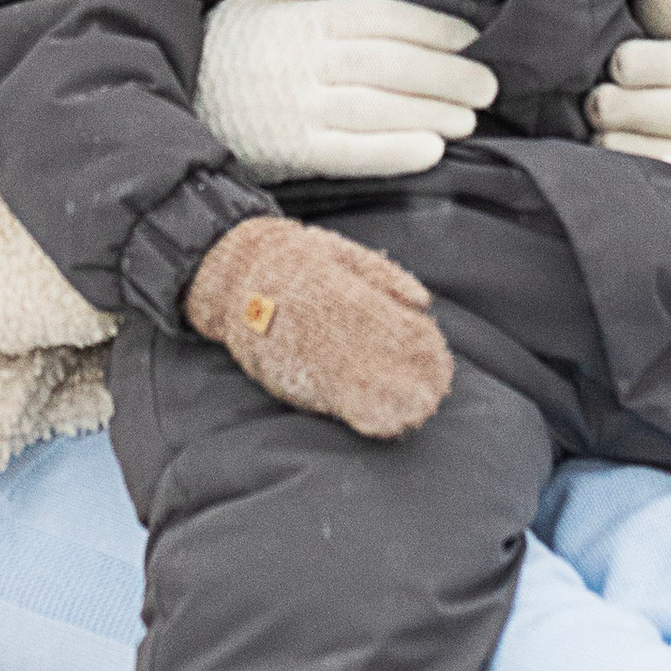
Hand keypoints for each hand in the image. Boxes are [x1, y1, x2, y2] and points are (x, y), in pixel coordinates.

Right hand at [184, 217, 452, 438]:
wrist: (233, 276)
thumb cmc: (296, 259)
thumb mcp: (339, 252)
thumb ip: (383, 275)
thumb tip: (422, 301)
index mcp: (335, 293)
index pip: (385, 326)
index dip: (416, 348)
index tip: (438, 358)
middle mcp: (318, 330)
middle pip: (373, 365)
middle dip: (407, 384)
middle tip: (433, 394)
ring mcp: (300, 359)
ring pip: (348, 390)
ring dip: (386, 404)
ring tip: (414, 411)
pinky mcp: (285, 379)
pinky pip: (324, 401)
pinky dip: (353, 410)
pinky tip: (378, 418)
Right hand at [196, 0, 496, 179]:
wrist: (177, 99)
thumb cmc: (227, 42)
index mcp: (303, 18)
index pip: (381, 18)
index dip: (431, 28)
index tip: (470, 39)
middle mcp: (305, 61)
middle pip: (389, 64)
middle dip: (446, 74)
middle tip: (488, 85)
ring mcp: (298, 108)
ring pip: (378, 108)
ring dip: (430, 113)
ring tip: (469, 119)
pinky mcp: (292, 151)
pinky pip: (351, 152)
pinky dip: (393, 152)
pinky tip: (431, 152)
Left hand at [587, 0, 670, 182]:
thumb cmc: (668, 88)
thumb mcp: (664, 49)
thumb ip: (658, 16)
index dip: (635, 63)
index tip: (615, 66)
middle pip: (665, 111)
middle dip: (616, 107)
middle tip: (596, 104)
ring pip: (652, 152)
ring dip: (615, 144)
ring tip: (603, 135)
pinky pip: (660, 184)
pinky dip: (635, 173)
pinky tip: (617, 166)